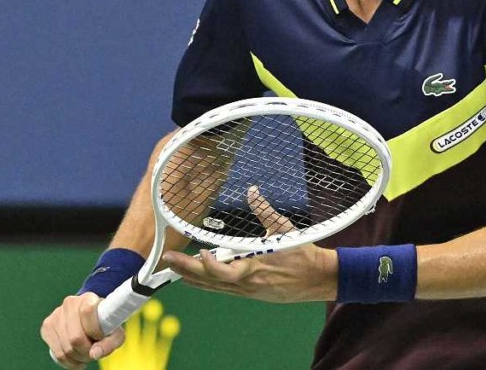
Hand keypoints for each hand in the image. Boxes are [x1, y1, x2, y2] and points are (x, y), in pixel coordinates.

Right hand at [40, 292, 125, 368]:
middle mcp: (70, 303)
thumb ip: (111, 342)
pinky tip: (76, 357)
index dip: (95, 331)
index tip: (100, 338)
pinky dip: (68, 361)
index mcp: (88, 298)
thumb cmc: (104, 325)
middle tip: (93, 353)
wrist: (89, 316)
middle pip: (75, 337)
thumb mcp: (115, 332)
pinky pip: (56, 353)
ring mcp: (56, 314)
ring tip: (86, 355)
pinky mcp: (47, 326)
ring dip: (78, 358)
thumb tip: (94, 354)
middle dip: (87, 351)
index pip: (88, 312)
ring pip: (65, 349)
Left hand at [162, 186, 337, 302]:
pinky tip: (193, 279)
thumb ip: (265, 210)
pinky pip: (222, 289)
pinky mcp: (250, 293)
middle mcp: (249, 281)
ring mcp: (248, 290)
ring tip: (172, 269)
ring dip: (192, 277)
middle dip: (187, 270)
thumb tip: (252, 191)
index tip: (201, 252)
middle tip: (168, 260)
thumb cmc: (302, 252)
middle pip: (212, 280)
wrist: (318, 278)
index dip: (210, 265)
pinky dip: (206, 283)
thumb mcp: (284, 228)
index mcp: (256, 264)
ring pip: (213, 287)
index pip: (227, 271)